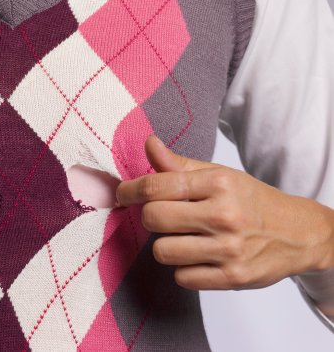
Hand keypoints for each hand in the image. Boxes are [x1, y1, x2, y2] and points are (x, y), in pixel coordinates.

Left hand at [115, 135, 333, 291]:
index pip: (156, 186)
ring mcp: (229, 249)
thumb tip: (149, 144)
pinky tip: (199, 257)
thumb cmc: (250, 201)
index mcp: (218, 183)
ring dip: (167, 245)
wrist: (298, 233)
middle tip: (162, 216)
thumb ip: (178, 164)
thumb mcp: (219, 175)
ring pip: (163, 251)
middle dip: (150, 217)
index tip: (123, 194)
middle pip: (154, 219)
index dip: (130, 190)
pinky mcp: (232, 278)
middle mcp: (224, 215)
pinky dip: (184, 269)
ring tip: (185, 237)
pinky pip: (182, 277)